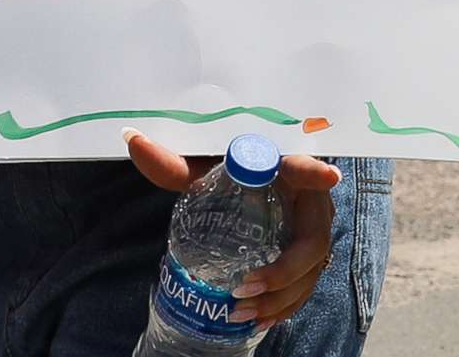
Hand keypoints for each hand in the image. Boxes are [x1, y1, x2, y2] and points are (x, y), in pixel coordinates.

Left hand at [125, 131, 339, 326]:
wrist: (251, 179)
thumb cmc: (229, 168)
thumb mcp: (202, 168)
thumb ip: (171, 162)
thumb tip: (130, 138)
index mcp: (286, 167)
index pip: (303, 167)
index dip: (315, 173)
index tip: (328, 176)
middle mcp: (310, 199)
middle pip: (313, 239)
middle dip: (284, 270)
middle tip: (245, 286)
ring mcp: (314, 229)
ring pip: (312, 270)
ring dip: (280, 297)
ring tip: (241, 311)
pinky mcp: (310, 255)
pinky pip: (308, 285)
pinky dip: (285, 306)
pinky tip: (257, 319)